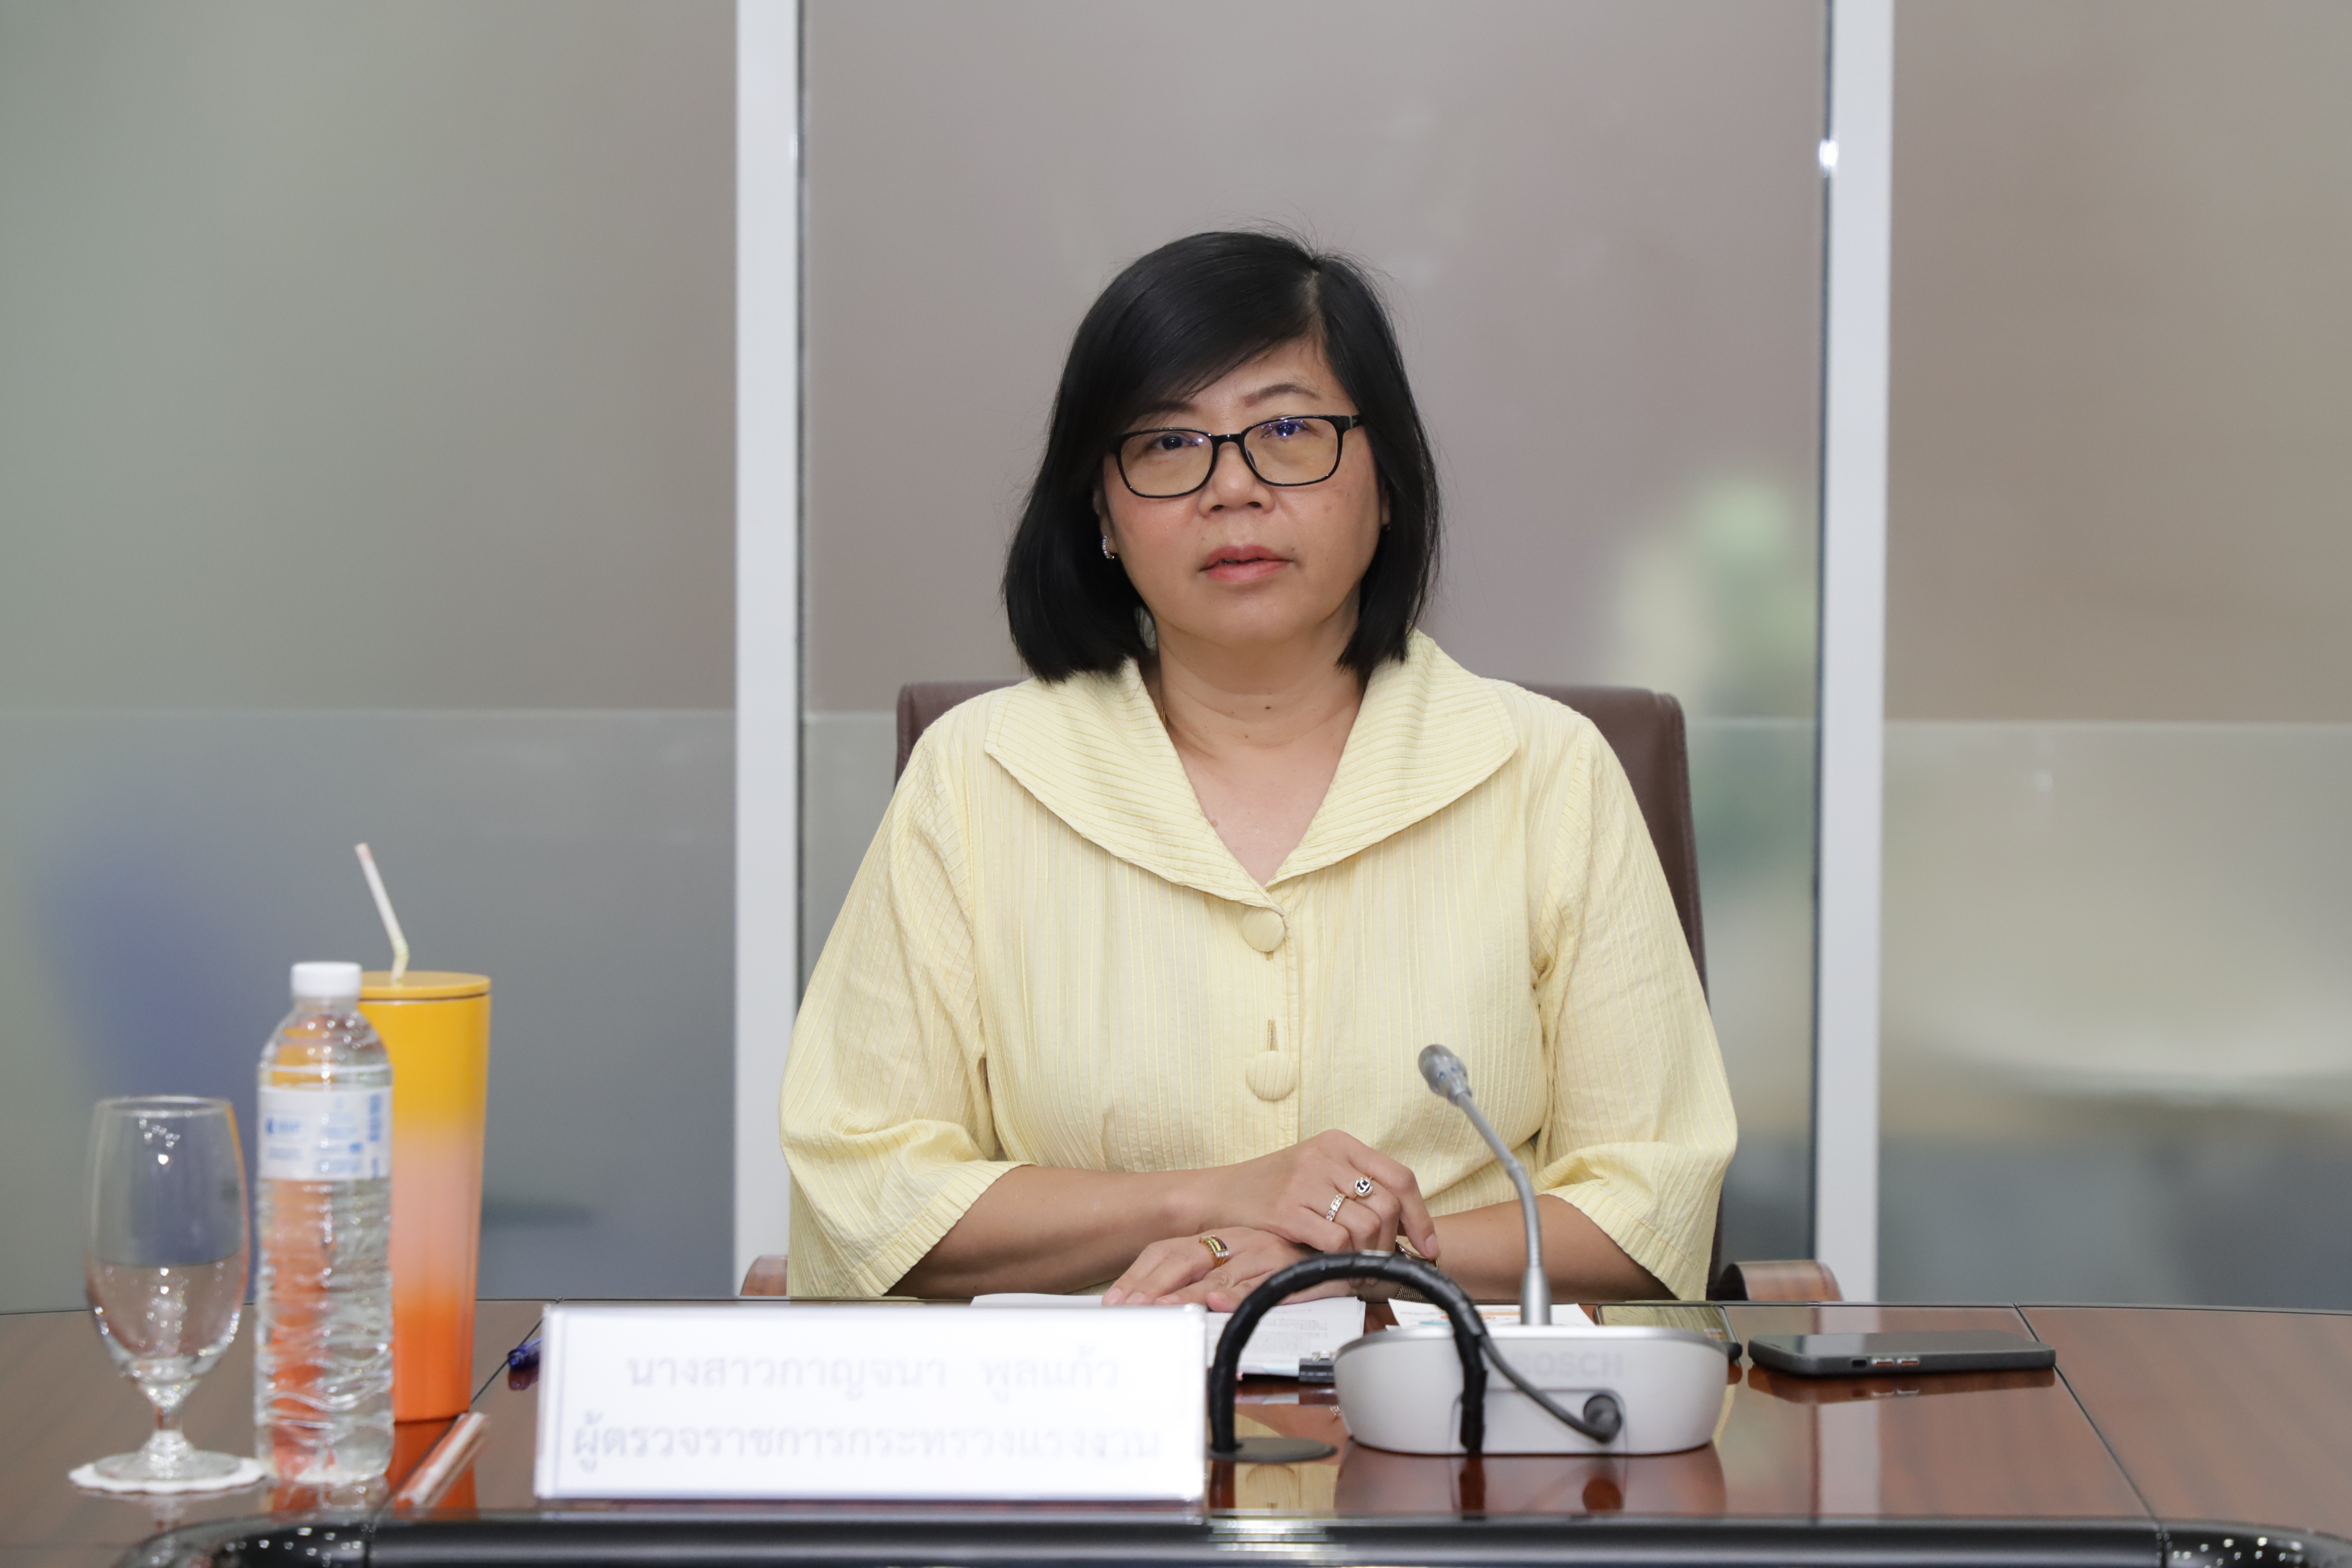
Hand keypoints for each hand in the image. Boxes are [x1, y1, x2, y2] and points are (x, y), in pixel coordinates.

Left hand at [1103, 1226, 1350, 1311]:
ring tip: (1165, 1311)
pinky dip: (1239, 1295)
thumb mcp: (1237, 1262)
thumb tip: (1154, 1305)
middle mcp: (1236, 1241)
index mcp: (1217, 1237)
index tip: (1116, 1302)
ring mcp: (1262, 1253)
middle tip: (1132, 1311)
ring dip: (1189, 1295)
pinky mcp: (1289, 1269)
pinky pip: (1260, 1284)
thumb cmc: (1285, 1259)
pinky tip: (1221, 1305)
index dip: (1139, 1276)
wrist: (1340, 1252)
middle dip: (1155, 1286)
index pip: (1166, 1250)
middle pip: (1185, 1259)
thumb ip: (1202, 1280)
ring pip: (1218, 1275)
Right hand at [1189, 1129, 1439, 1258]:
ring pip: (1366, 1226)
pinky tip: (1336, 1263)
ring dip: (1369, 1254)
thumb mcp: (1318, 1171)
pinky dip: (1344, 1259)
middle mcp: (1325, 1157)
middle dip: (1393, 1241)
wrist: (1220, 1194)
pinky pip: (1336, 1241)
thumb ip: (1358, 1186)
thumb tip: (1407, 1224)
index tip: (1428, 1245)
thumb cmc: (1273, 1187)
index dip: (1421, 1215)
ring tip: (1359, 1263)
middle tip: (1384, 1259)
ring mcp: (1305, 1182)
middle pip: (1388, 1205)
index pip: (1400, 1177)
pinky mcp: (1287, 1210)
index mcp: (1339, 1144)